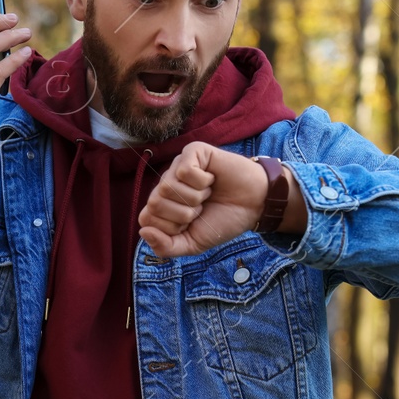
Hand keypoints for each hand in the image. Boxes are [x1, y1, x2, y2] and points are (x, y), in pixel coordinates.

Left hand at [138, 143, 290, 256]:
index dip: (170, 227)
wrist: (255, 205)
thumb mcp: (193, 243)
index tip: (191, 224)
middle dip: (183, 214)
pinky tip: (212, 179)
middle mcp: (166, 184)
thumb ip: (166, 247)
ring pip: (168, 187)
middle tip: (201, 208)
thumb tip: (143, 232)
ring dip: (195, 198)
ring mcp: (177, 166)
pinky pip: (184, 170)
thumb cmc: (223, 220)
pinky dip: (202, 181)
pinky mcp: (192, 151)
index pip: (145, 219)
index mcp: (162, 205)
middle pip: (154, 203)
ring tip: (208, 194)